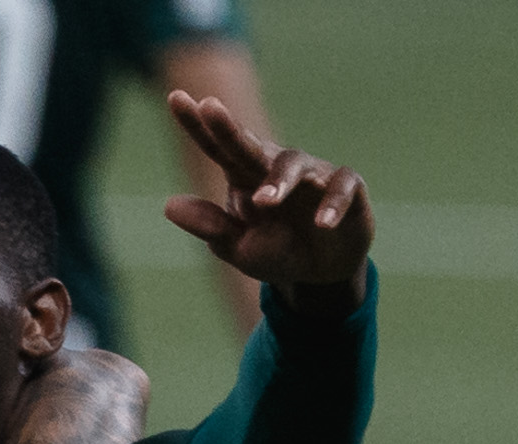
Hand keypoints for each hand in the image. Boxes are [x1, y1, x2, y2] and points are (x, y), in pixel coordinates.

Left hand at [164, 93, 372, 302]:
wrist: (320, 273)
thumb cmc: (275, 251)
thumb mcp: (237, 245)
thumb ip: (210, 225)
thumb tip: (168, 205)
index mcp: (245, 177)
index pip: (218, 148)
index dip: (198, 124)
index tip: (175, 97)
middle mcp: (277, 168)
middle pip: (250, 145)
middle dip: (229, 127)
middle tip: (209, 107)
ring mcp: (314, 175)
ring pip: (294, 164)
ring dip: (279, 181)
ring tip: (263, 202)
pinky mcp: (348, 188)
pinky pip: (341, 186)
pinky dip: (332, 204)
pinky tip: (322, 224)